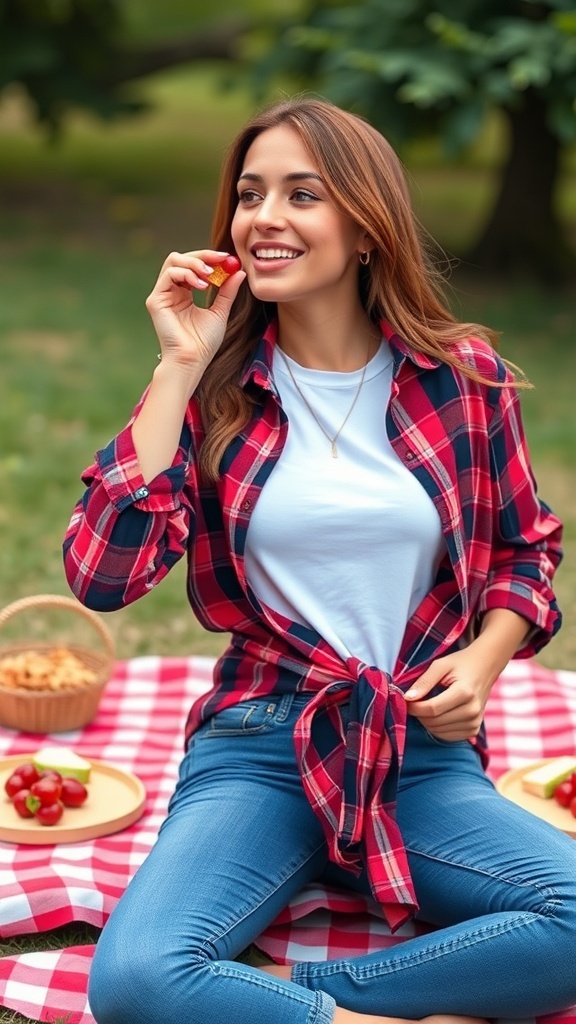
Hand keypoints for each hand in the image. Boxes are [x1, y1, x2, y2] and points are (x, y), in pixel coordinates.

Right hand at [145, 250, 245, 371]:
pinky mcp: (156, 300)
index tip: (227, 258)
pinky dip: (187, 274)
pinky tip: (202, 286)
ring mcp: (162, 295)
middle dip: (202, 255)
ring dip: (195, 264)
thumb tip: (239, 271)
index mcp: (183, 293)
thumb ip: (227, 291)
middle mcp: (170, 291)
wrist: (193, 360)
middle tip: (221, 259)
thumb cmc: (204, 343)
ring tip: (211, 276)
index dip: (209, 257)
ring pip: (173, 261)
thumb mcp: (220, 311)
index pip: (192, 265)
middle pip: (181, 258)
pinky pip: (169, 275)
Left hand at [403, 646, 494, 741]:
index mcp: (465, 692)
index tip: (405, 700)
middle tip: (414, 702)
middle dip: (419, 714)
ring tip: (427, 706)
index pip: (432, 709)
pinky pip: (447, 736)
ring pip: (439, 732)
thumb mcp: (440, 665)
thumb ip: (424, 682)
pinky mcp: (474, 730)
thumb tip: (408, 698)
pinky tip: (436, 715)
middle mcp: (472, 710)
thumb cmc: (460, 664)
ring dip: (426, 721)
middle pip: (434, 722)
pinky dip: (437, 728)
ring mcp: (475, 722)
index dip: (414, 707)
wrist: (485, 667)